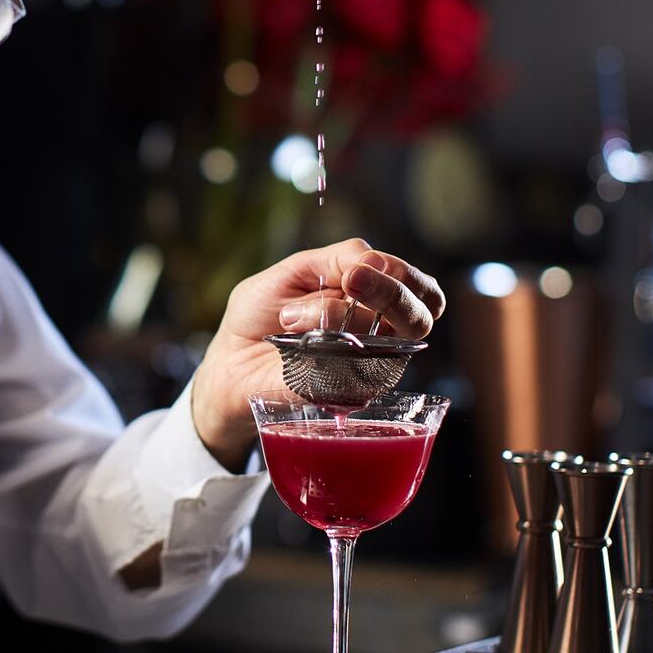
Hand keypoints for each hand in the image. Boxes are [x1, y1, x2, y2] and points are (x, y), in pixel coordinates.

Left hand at [188, 239, 446, 470]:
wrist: (230, 362)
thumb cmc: (262, 312)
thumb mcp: (296, 269)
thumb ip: (338, 259)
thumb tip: (373, 264)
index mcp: (373, 294)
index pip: (414, 282)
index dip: (399, 273)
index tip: (359, 271)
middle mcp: (381, 330)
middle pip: (421, 312)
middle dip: (391, 293)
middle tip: (353, 283)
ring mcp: (369, 364)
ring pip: (388, 337)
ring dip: (338, 316)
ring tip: (292, 317)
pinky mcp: (349, 393)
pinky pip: (354, 369)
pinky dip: (319, 348)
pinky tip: (291, 343)